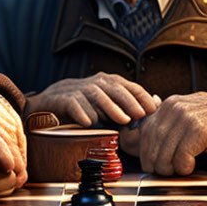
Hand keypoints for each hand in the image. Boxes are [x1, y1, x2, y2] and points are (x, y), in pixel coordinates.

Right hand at [24, 73, 157, 126]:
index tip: (153, 110)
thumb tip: (155, 105)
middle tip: (141, 115)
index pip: (128, 85)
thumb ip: (128, 107)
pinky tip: (90, 123)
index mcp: (107, 82)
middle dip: (129, 101)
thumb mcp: (108, 106)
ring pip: (96, 94)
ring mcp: (77, 89)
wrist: (51, 103)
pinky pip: (73, 103)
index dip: (142, 96)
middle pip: (114, 88)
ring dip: (110, 107)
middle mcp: (93, 83)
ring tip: (122, 120)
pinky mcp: (61, 99)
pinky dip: (82, 112)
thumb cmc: (85, 106)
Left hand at [119, 92, 206, 175]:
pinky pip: (183, 154)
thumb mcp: (185, 117)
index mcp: (168, 106)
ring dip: (167, 166)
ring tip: (174, 171)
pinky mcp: (199, 130)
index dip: (144, 151)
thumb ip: (167, 126)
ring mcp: (186, 118)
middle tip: (160, 172)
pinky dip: (183, 165)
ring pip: (165, 149)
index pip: (146, 131)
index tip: (148, 163)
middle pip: (152, 141)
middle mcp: (174, 108)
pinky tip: (188, 167)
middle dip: (153, 161)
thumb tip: (147, 147)